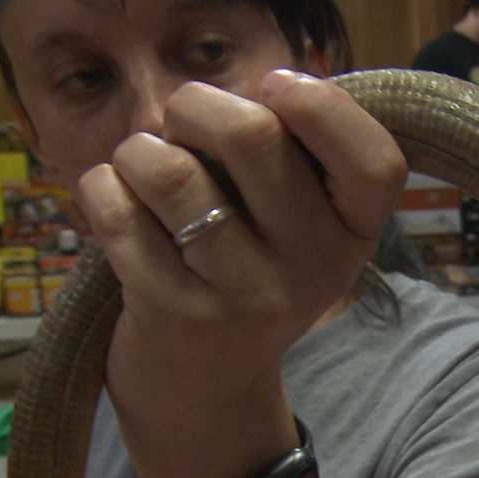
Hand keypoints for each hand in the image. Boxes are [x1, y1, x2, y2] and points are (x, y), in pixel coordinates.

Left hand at [77, 70, 406, 477]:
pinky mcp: (175, 313)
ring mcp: (245, 296)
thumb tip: (254, 90)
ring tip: (144, 167)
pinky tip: (117, 204)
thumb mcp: (301, 229)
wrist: (206, 387)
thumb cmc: (248, 273)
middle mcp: (313, 269)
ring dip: (139, 149)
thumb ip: (297, 157)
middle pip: (254, 135)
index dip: (324, 106)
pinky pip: (117, 210)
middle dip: (195, 105)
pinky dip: (102, 188)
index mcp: (354, 237)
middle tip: (182, 125)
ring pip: (171, 170)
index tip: (276, 89)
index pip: (377, 162)